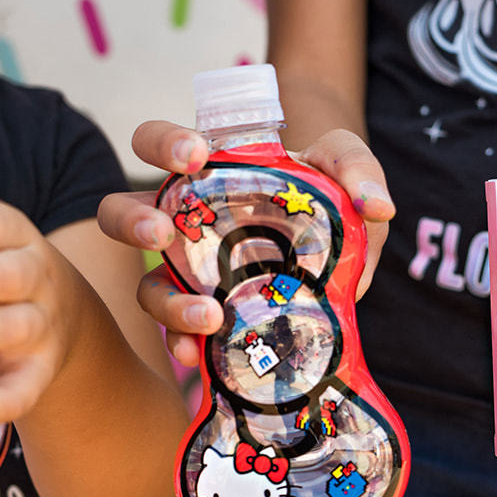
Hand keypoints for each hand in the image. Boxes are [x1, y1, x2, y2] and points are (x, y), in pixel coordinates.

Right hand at [96, 119, 394, 365]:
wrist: (335, 246)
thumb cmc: (324, 190)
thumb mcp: (343, 166)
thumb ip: (358, 170)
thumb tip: (377, 206)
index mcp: (204, 171)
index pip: (157, 143)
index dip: (162, 142)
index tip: (196, 154)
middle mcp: (181, 220)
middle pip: (120, 210)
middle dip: (134, 220)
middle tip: (166, 233)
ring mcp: (186, 272)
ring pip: (144, 282)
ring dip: (165, 300)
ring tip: (206, 316)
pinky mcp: (201, 314)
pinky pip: (174, 331)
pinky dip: (183, 342)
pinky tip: (200, 354)